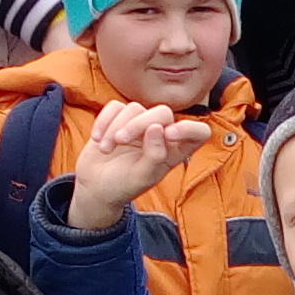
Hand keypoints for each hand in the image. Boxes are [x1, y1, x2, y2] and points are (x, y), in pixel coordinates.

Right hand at [66, 99, 197, 230]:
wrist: (95, 187)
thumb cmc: (122, 186)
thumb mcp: (141, 177)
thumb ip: (154, 155)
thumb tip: (157, 127)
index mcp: (175, 152)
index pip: (199, 132)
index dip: (189, 128)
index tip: (168, 134)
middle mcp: (161, 134)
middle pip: (162, 112)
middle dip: (138, 124)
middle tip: (120, 140)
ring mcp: (140, 124)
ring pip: (135, 108)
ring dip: (115, 127)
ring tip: (106, 148)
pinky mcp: (120, 118)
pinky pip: (115, 106)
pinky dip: (104, 120)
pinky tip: (97, 139)